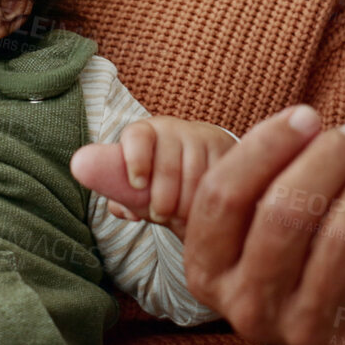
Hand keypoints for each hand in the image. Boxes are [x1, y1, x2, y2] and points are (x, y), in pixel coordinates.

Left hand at [72, 116, 236, 239]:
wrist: (201, 167)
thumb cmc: (159, 180)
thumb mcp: (137, 184)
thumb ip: (120, 191)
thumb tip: (116, 206)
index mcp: (143, 133)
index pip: (136, 137)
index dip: (136, 160)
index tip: (137, 184)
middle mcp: (172, 129)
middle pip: (168, 164)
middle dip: (163, 197)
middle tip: (161, 215)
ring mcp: (202, 137)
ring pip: (195, 177)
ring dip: (187, 204)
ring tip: (180, 216)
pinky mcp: (227, 149)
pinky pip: (220, 179)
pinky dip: (209, 199)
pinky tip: (202, 208)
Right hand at [183, 105, 344, 344]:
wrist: (336, 312)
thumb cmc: (290, 238)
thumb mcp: (251, 209)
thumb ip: (260, 162)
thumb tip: (305, 121)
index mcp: (208, 270)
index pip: (225, 196)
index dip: (268, 143)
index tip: (306, 115)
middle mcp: (248, 309)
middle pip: (286, 213)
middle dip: (329, 157)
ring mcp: (306, 332)